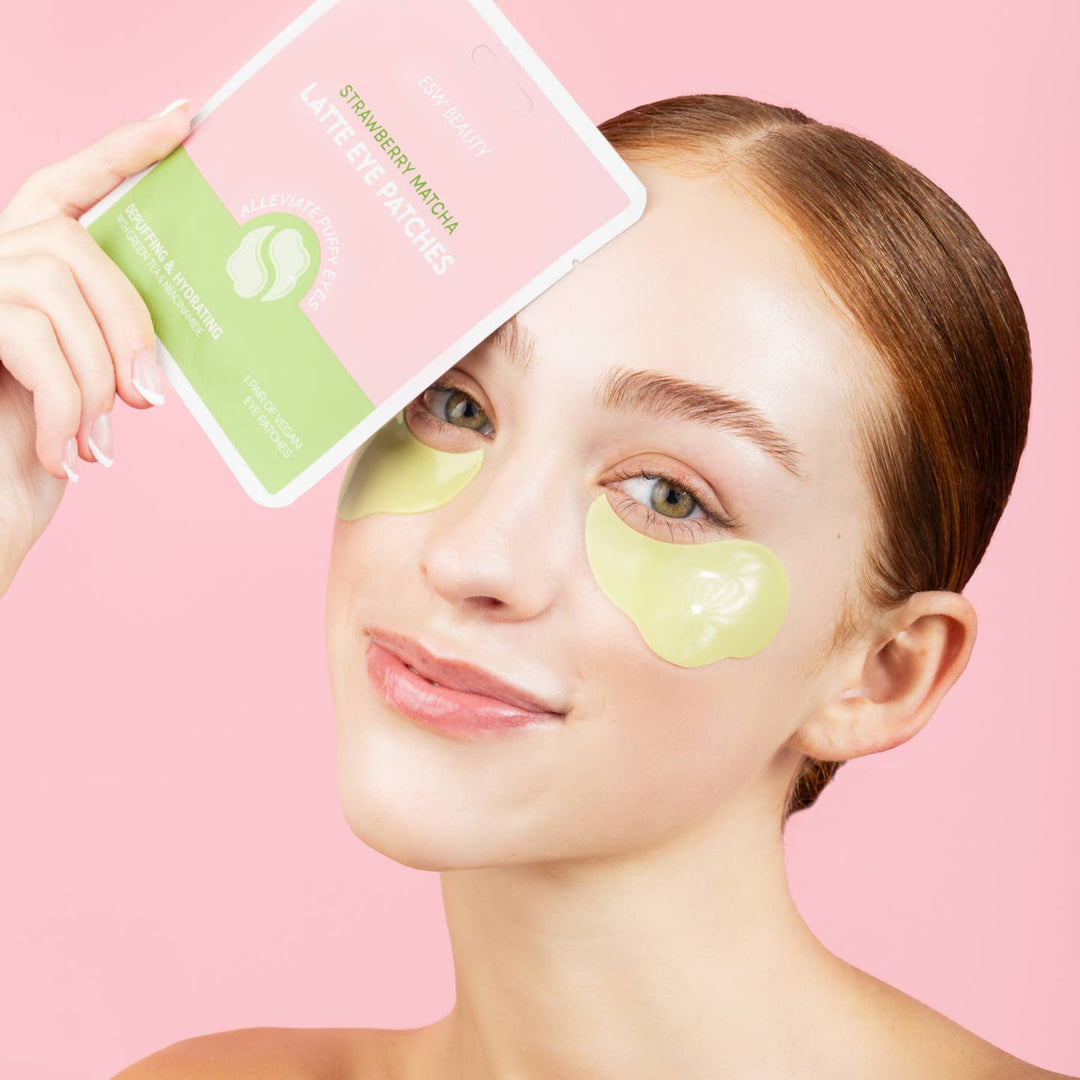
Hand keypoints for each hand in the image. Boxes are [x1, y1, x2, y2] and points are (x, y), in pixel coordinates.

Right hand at [0, 98, 190, 595]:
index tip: (186, 119)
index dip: (124, 149)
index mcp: (28, 265)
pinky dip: (65, 406)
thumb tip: (162, 353)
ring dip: (94, 376)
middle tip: (150, 400)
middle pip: (73, 249)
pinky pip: (29, 339)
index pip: (73, 185)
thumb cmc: (32, 454)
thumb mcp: (85, 386)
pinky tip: (73, 455)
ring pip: (54, 295)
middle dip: (125, 327)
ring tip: (101, 438)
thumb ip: (107, 341)